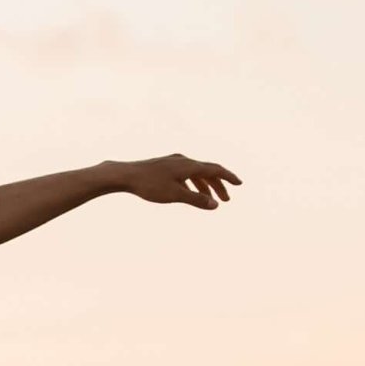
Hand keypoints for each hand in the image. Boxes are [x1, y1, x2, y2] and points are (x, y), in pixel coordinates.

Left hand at [115, 154, 239, 208]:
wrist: (124, 175)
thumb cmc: (149, 185)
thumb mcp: (175, 195)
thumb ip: (196, 200)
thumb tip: (215, 205)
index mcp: (189, 165)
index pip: (215, 170)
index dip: (229, 177)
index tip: (239, 184)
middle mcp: (183, 160)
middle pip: (207, 172)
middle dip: (218, 186)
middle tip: (226, 200)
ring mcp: (173, 162)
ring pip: (195, 173)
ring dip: (205, 186)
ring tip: (209, 199)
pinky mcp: (163, 166)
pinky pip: (184, 174)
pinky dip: (191, 183)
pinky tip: (188, 192)